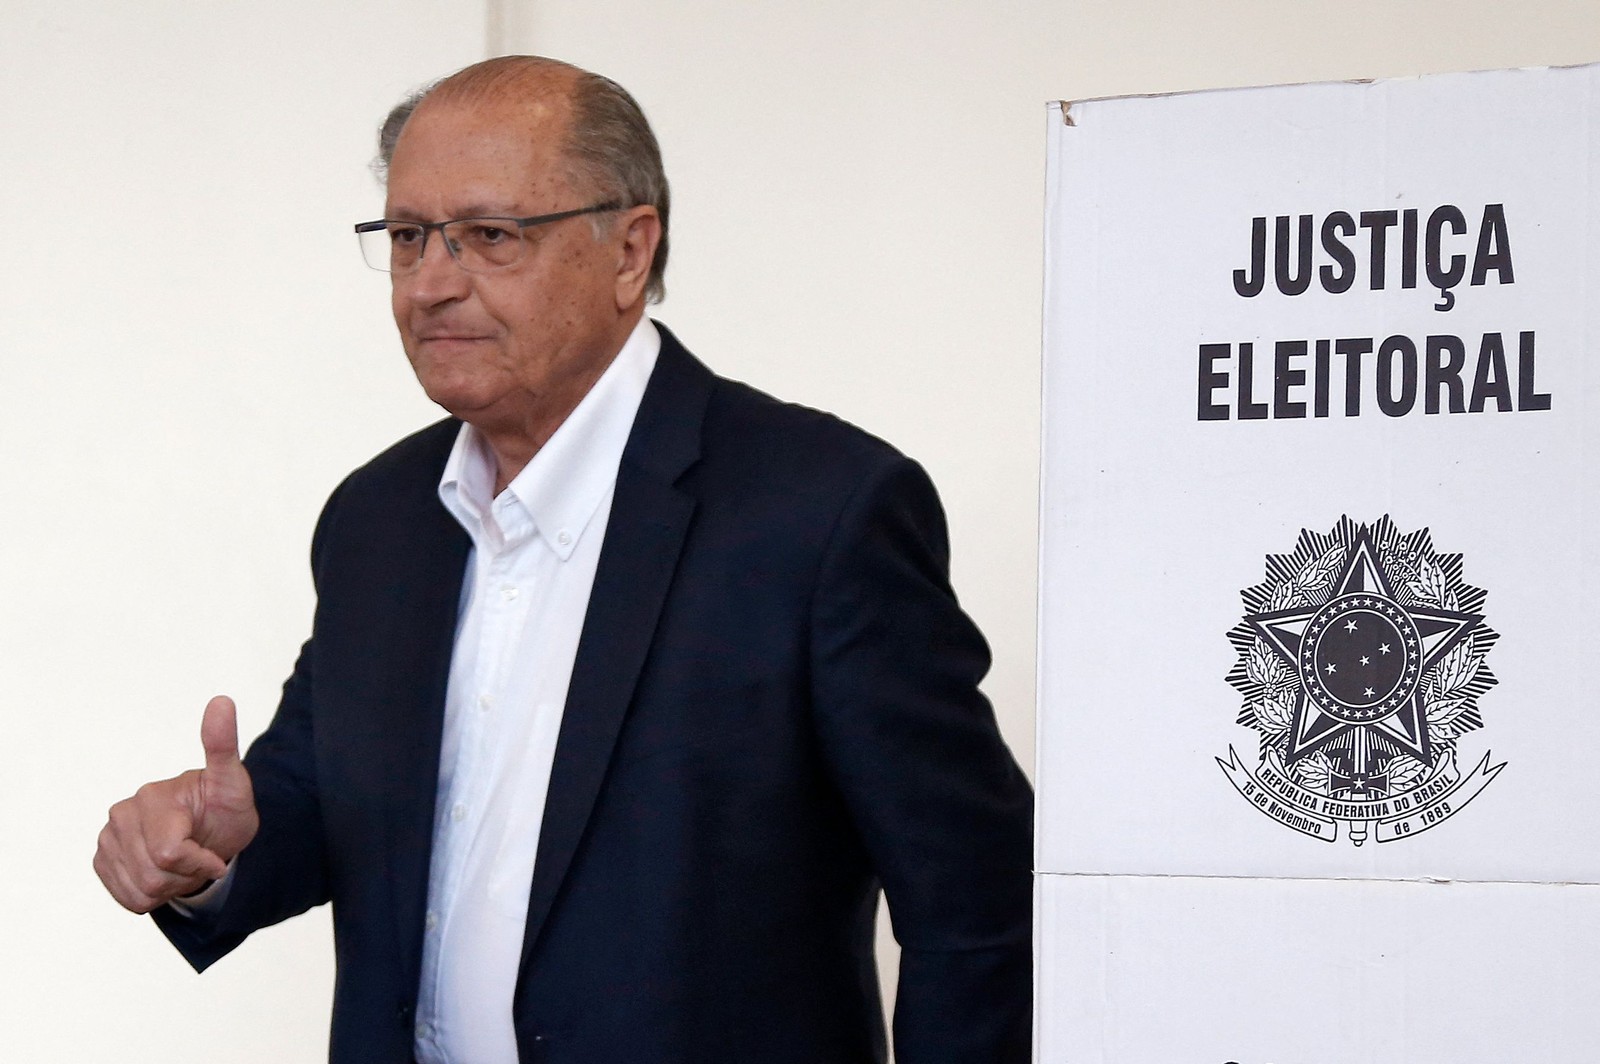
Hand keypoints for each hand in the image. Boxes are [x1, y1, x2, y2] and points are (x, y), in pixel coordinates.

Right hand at [94, 695, 259, 913]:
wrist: (212, 831)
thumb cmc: (224, 808)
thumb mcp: (233, 782)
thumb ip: (224, 745)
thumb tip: (222, 700)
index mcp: (152, 797)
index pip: (169, 853)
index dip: (199, 862)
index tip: (215, 853)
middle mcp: (122, 814)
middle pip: (154, 875)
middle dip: (186, 875)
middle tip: (199, 855)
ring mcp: (108, 838)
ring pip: (140, 891)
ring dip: (171, 886)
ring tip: (184, 862)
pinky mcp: (102, 859)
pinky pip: (127, 898)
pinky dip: (152, 896)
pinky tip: (165, 872)